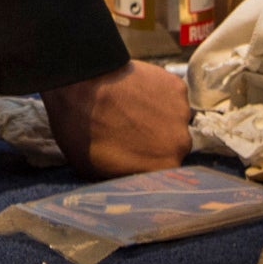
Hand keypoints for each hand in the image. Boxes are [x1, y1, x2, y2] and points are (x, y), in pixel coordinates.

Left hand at [40, 60, 189, 176]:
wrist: (82, 86)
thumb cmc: (83, 130)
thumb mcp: (93, 170)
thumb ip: (120, 177)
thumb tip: (123, 177)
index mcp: (165, 169)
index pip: (162, 170)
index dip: (146, 160)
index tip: (132, 150)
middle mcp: (180, 144)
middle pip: (172, 143)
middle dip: (156, 137)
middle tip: (130, 126)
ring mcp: (180, 112)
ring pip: (173, 117)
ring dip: (159, 114)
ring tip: (132, 106)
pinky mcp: (177, 87)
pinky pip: (171, 93)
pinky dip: (158, 91)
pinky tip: (136, 89)